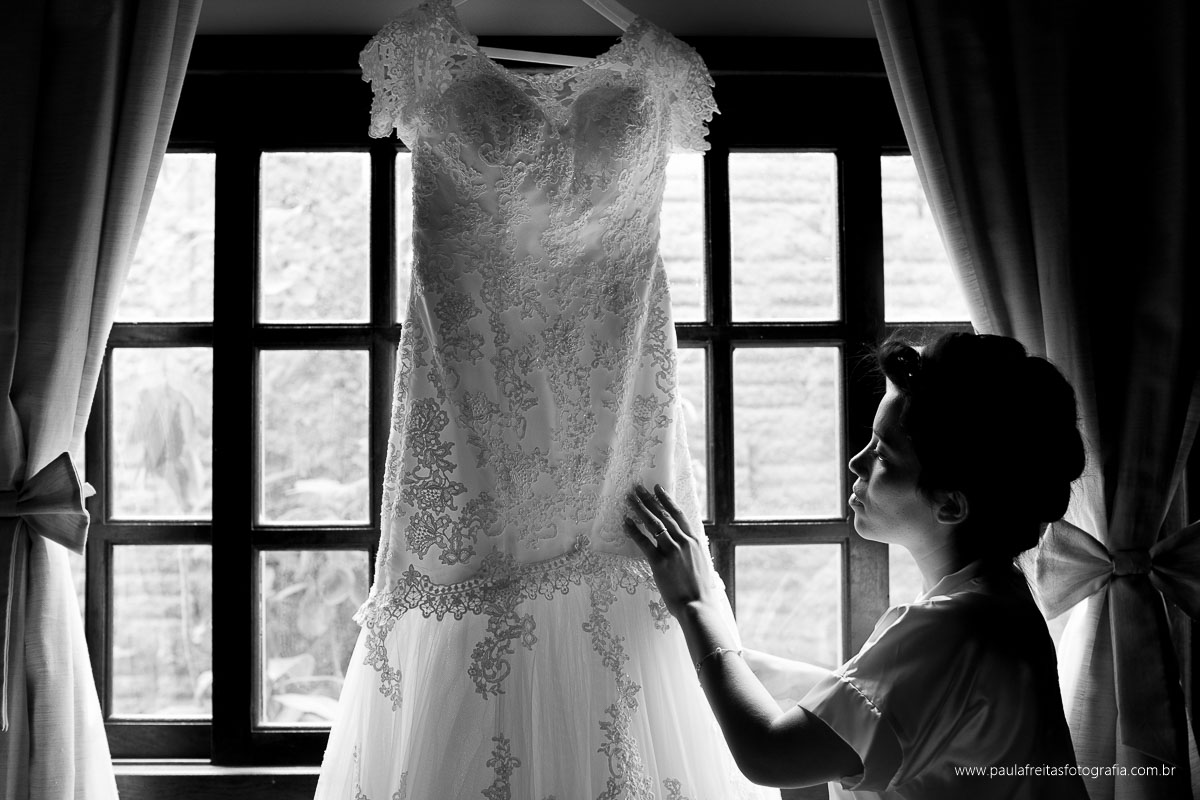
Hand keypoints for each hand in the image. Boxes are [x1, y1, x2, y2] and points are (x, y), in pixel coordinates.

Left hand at [625, 483, 718, 618]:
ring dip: (639, 509)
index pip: (679, 514)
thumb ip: (693, 552)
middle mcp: (683, 542)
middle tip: (637, 488)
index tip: (658, 488)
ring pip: (653, 524)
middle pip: (663, 515)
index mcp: (694, 541)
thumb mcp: (701, 565)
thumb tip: (687, 546)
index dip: (667, 500)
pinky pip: (643, 542)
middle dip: (649, 499)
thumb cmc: (700, 591)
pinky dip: (633, 531)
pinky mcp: (659, 563)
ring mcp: (671, 551)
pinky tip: (625, 522)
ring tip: (629, 498)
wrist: (698, 606)